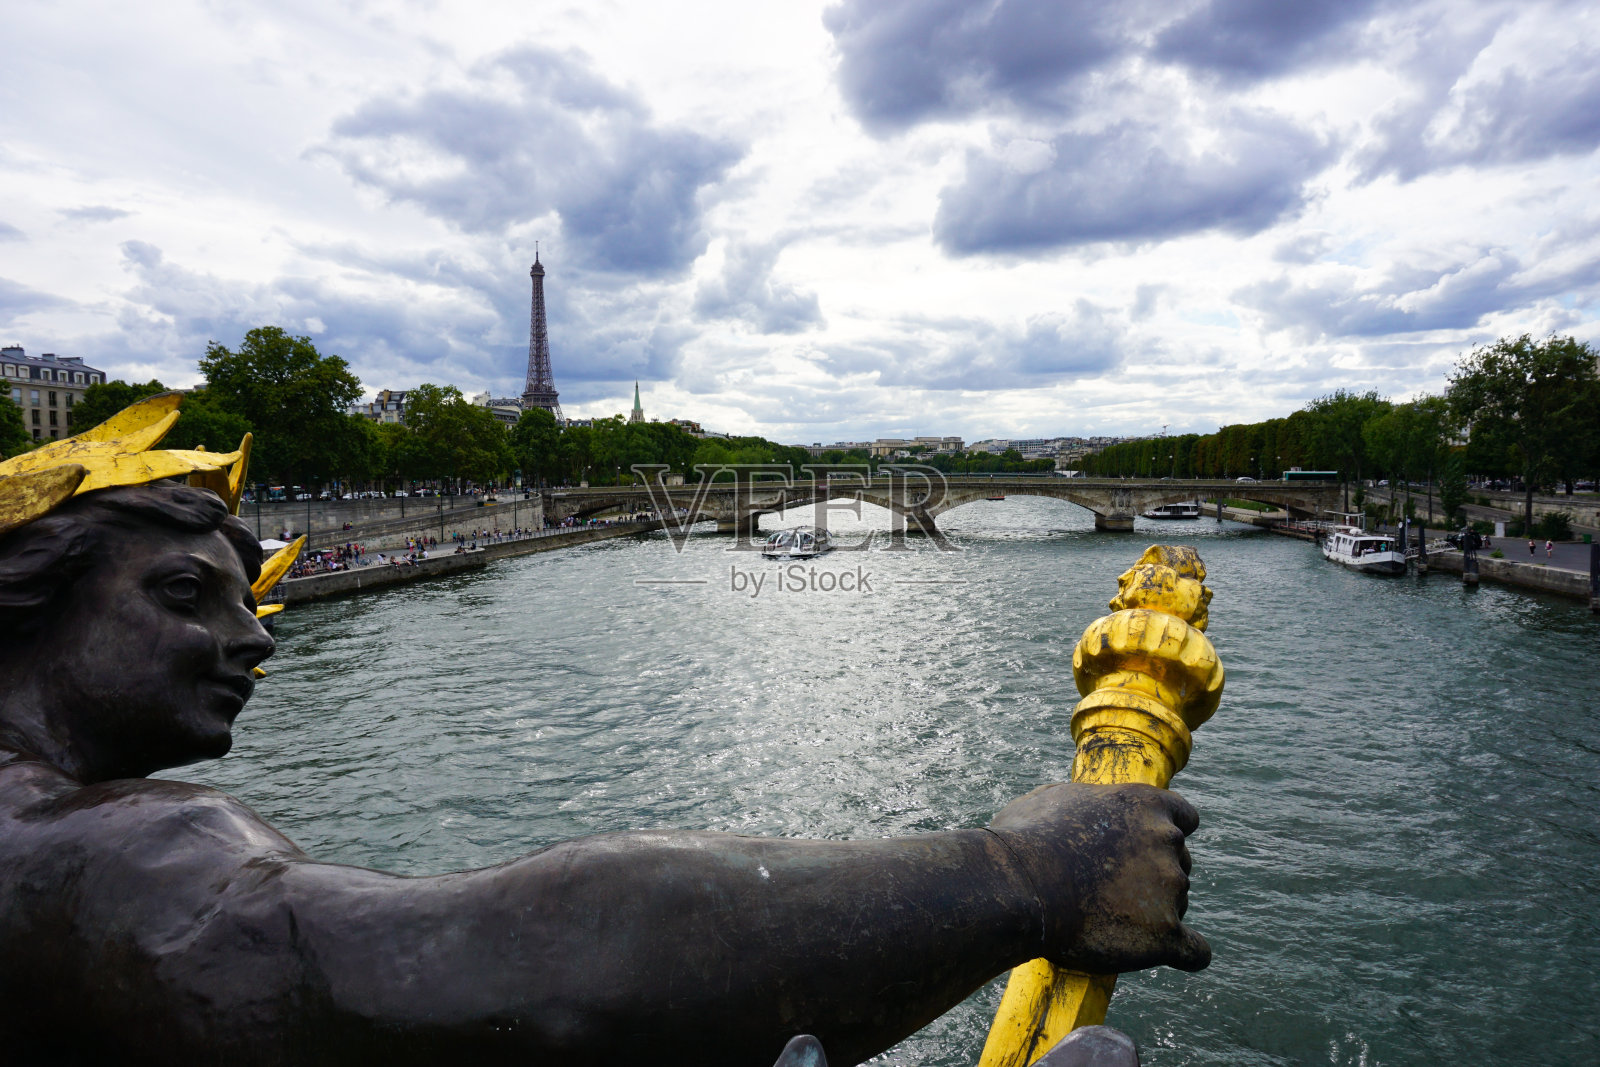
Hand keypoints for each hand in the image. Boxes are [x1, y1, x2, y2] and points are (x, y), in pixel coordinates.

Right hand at [988, 782, 1209, 973]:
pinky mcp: (1165, 933)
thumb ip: (1086, 803)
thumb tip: (1081, 811)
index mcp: (1144, 803)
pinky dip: (1183, 953)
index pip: (1184, 818)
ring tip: (1103, 920)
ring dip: (1152, 912)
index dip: (1165, 836)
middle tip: (1108, 891)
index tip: (1143, 850)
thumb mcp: (1053, 799)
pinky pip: (1194, 951)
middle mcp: (1166, 840)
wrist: (1015, 886)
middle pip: (1180, 864)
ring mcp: (1170, 887)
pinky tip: (1164, 952)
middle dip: (1152, 876)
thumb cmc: (1024, 840)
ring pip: (1178, 904)